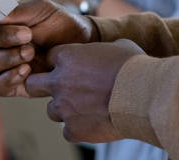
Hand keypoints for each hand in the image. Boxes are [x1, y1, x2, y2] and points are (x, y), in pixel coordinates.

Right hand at [0, 0, 98, 95]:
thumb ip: (18, 12)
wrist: (82, 45)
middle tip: (28, 36)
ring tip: (30, 54)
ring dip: (5, 58)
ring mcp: (2, 63)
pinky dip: (7, 79)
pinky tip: (26, 72)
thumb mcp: (42, 9)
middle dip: (2, 38)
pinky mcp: (12, 84)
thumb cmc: (60, 23)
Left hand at [26, 39, 144, 142]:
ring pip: (51, 110)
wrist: (146, 96)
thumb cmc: (136, 68)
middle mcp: (59, 81)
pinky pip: (68, 131)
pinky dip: (79, 129)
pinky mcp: (73, 129)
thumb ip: (102, 49)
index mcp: (67, 57)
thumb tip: (107, 51)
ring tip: (87, 110)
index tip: (73, 69)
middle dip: (42, 87)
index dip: (60, 64)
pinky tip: (95, 124)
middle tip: (60, 90)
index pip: (50, 58)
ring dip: (65, 110)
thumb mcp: (118, 46)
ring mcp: (64, 107)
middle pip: (33, 85)